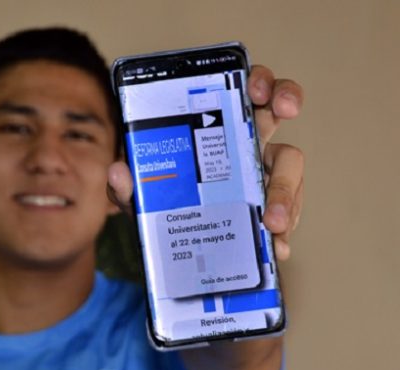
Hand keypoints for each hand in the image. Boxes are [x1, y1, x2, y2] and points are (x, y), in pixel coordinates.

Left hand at [107, 65, 303, 260]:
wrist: (170, 244)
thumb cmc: (160, 203)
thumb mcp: (140, 195)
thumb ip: (127, 185)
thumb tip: (118, 172)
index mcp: (216, 126)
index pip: (242, 89)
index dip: (259, 80)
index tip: (256, 89)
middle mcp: (245, 142)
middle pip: (277, 107)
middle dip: (286, 99)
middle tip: (285, 110)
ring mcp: (263, 174)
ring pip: (291, 167)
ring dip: (286, 192)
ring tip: (272, 223)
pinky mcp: (271, 209)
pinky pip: (287, 214)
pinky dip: (284, 233)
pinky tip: (276, 249)